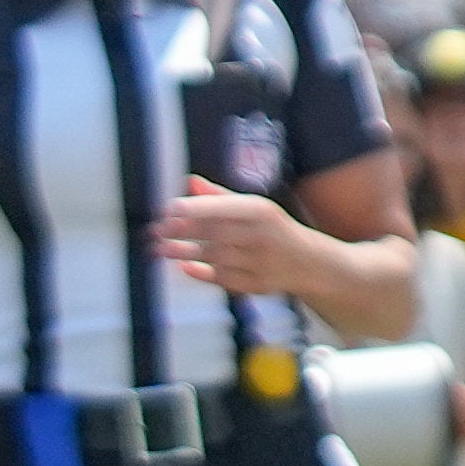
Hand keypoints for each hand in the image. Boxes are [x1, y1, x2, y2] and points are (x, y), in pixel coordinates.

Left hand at [158, 177, 343, 303]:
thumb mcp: (254, 206)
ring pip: (214, 257)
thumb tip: (189, 181)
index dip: (193, 209)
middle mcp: (261, 236)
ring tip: (160, 248)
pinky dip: (201, 273)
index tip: (168, 209)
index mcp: (260, 211)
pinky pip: (223, 278)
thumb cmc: (272, 228)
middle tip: (156, 230)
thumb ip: (219, 196)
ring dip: (183, 253)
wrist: (308, 262)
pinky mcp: (255, 284)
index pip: (221, 208)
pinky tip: (183, 266)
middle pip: (214, 233)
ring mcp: (259, 262)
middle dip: (181, 232)